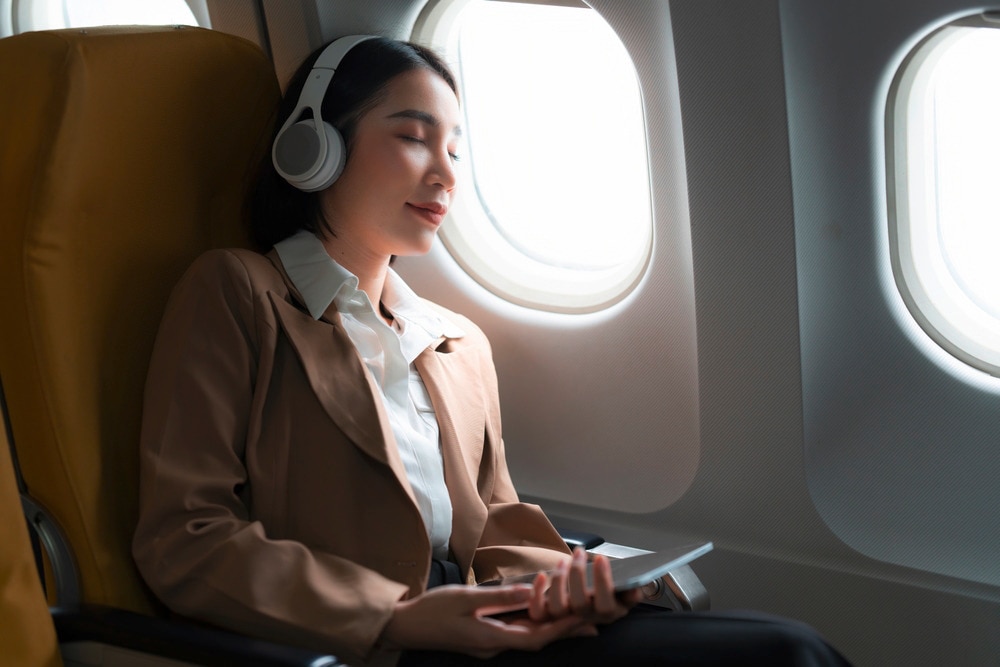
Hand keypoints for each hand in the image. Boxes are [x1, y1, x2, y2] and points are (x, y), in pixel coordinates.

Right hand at [380, 583, 596, 657]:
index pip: (535, 637)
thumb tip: (532, 592)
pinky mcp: (484, 639)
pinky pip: (515, 633)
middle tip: (592, 621)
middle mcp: (494, 646)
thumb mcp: (466, 598)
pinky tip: (542, 614)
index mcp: (491, 638)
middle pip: (537, 640)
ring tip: (576, 617)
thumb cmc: (433, 610)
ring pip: (528, 637)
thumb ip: (500, 597)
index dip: (561, 629)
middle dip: (565, 630)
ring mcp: (489, 645)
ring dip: (552, 627)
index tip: (583, 618)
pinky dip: (533, 624)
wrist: (405, 627)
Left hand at [528, 547, 641, 624]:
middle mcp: (586, 619)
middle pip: (580, 604)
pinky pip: (538, 612)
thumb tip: (635, 589)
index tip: (601, 557)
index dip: (603, 581)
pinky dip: (536, 594)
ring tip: (564, 560)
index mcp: (608, 613)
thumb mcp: (624, 593)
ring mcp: (565, 620)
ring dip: (559, 580)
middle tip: (580, 552)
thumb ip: (631, 591)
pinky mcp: (546, 617)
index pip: (606, 605)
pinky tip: (542, 575)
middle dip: (578, 574)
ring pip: (557, 608)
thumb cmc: (606, 593)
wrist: (589, 603)